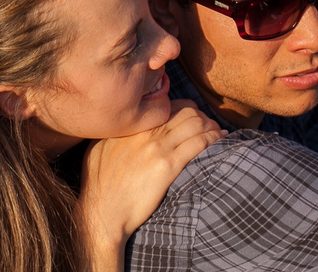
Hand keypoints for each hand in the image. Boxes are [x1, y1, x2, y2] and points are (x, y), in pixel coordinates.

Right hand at [76, 99, 224, 270]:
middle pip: (184, 110)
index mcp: (130, 126)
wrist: (102, 213)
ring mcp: (157, 148)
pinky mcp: (168, 167)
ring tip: (217, 132)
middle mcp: (145, 132)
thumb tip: (123, 125)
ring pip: (195, 123)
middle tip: (208, 126)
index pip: (166, 105)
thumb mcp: (98, 149)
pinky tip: (220, 140)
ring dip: (210, 125)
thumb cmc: (98, 186)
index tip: (191, 118)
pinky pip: (198, 143)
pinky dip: (213, 138)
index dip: (183, 109)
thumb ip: (114, 133)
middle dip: (201, 115)